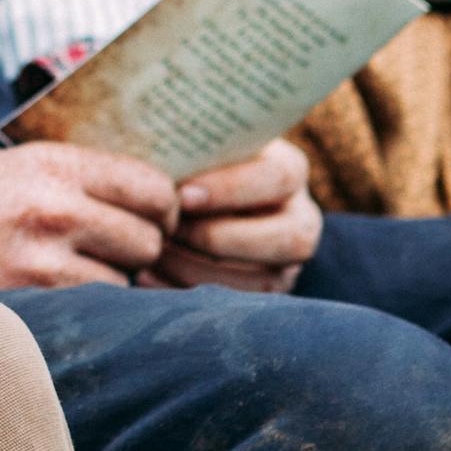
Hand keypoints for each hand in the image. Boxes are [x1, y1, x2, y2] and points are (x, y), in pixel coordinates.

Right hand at [0, 143, 177, 288]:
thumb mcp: (18, 162)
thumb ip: (76, 171)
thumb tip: (142, 187)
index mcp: (54, 161)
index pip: (149, 183)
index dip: (166, 205)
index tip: (160, 215)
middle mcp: (56, 200)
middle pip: (150, 234)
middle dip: (150, 245)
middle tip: (135, 248)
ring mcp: (47, 247)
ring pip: (132, 272)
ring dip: (125, 274)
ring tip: (101, 266)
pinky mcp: (38, 286)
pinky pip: (102, 296)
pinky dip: (100, 294)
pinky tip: (78, 284)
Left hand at [146, 138, 320, 293]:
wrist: (182, 194)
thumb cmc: (182, 159)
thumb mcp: (190, 143)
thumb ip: (185, 145)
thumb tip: (158, 156)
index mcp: (287, 168)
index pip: (279, 177)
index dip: (232, 189)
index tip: (181, 195)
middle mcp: (300, 216)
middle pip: (292, 237)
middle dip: (222, 238)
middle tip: (169, 230)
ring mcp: (288, 260)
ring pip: (266, 280)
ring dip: (202, 270)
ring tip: (154, 253)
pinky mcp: (265, 291)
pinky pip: (240, 306)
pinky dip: (189, 292)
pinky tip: (150, 276)